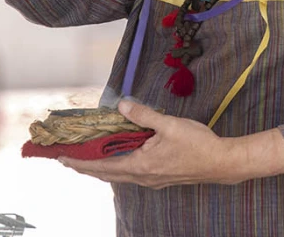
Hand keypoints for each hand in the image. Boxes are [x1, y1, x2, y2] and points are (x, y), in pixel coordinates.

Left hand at [59, 100, 256, 188]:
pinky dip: (117, 166)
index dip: (81, 162)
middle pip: (106, 174)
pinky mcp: (159, 177)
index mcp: (141, 165)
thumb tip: (122, 104)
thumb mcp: (169, 124)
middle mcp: (142, 176)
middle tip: (68, 158)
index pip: (102, 166)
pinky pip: (130, 173)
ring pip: (118, 175)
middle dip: (86, 166)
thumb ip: (143, 115)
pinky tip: (118, 158)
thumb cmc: (197, 144)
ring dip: (101, 167)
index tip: (62, 158)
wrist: (221, 163)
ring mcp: (151, 178)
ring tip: (87, 158)